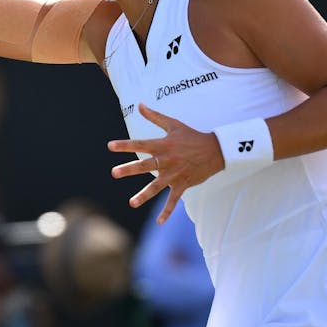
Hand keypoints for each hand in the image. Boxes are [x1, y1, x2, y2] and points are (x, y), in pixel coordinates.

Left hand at [108, 103, 224, 223]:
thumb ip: (155, 116)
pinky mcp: (183, 184)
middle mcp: (167, 160)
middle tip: (114, 173)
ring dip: (144, 195)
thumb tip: (140, 104)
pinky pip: (174, 200)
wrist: (216, 150)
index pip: (140, 144)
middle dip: (129, 169)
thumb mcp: (174, 124)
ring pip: (157, 186)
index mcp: (163, 145)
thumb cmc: (192, 136)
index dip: (125, 145)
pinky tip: (159, 221)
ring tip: (132, 203)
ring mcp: (175, 174)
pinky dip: (167, 211)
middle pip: (145, 165)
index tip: (110, 146)